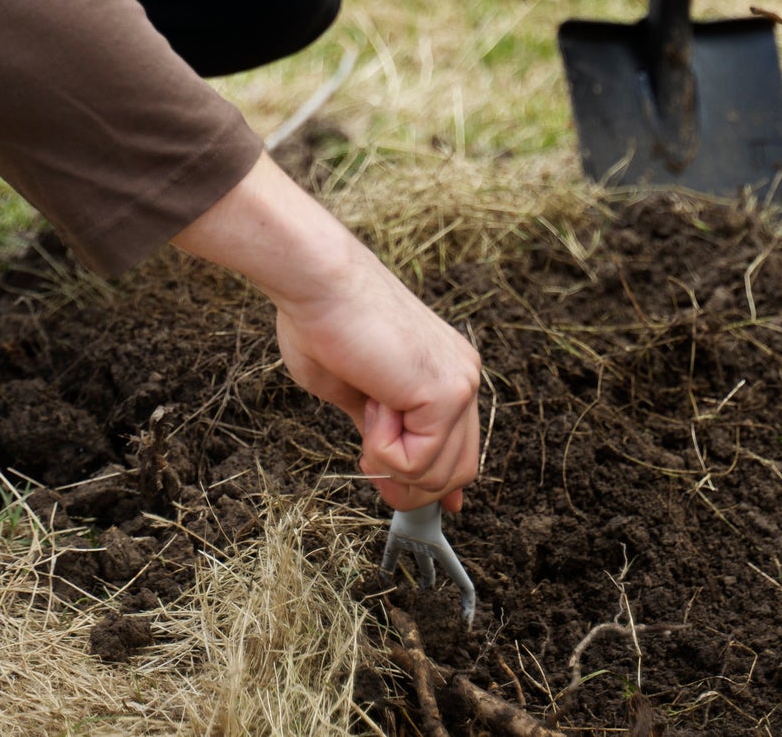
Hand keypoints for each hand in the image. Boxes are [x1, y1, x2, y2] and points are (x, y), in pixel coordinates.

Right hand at [174, 153, 479, 511]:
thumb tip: (393, 475)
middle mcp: (463, 374)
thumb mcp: (357, 392)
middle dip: (409, 485)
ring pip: (438, 475)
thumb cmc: (322, 323)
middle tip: (368, 464)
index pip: (460, 448)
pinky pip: (419, 462)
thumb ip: (386, 429)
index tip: (406, 500)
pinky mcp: (445, 392)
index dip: (435, 485)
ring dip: (390, 462)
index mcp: (446, 369)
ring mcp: (459, 383)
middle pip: (457, 471)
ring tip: (367, 410)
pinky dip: (384, 451)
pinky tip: (372, 405)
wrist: (318, 281)